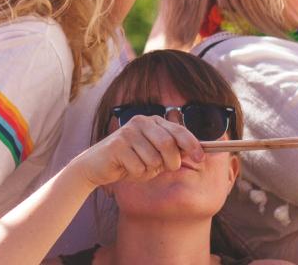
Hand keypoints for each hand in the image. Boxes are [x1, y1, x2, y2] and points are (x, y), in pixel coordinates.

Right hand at [70, 114, 203, 188]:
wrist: (96, 166)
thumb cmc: (129, 161)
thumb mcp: (154, 155)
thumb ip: (171, 151)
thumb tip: (196, 153)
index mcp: (153, 122)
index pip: (179, 131)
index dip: (192, 144)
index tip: (201, 157)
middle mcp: (141, 122)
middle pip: (168, 144)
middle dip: (171, 162)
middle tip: (166, 168)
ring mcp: (128, 132)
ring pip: (153, 159)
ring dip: (149, 170)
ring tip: (138, 167)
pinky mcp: (117, 145)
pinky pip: (138, 167)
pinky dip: (137, 175)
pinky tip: (126, 169)